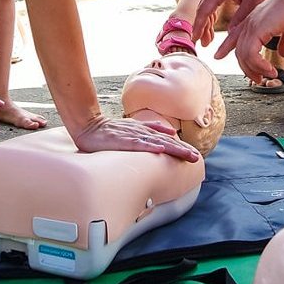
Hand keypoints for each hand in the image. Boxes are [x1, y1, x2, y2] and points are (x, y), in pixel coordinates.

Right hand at [73, 114, 200, 162]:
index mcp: (144, 130)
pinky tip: (160, 149)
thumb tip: (170, 132)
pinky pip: (137, 143)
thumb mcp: (133, 127)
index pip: (167, 140)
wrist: (88, 125)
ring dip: (172, 149)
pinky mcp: (121, 140)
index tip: (194, 155)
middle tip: (195, 158)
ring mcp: (131, 135)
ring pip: (156, 142)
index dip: (181, 147)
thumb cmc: (110, 129)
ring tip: (185, 155)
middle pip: (165, 142)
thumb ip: (151, 127)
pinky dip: (149, 146)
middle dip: (182, 150)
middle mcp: (140, 132)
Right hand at [192, 0, 283, 46]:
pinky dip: (210, 12)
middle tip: (198, 42)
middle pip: (201, 8)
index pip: (204, 11)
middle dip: (199, 26)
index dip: (199, 27)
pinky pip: (210, 0)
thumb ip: (241, 20)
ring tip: (205, 37)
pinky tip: (211, 24)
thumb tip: (230, 37)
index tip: (194, 39)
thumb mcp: (253, 2)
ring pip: (205, 4)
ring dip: (204, 20)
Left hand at [216, 0, 283, 84]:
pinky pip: (250, 55)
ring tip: (268, 76)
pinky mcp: (257, 30)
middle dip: (246, 68)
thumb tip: (283, 54)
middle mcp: (249, 23)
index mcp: (255, 20)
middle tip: (258, 80)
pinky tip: (271, 70)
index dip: (226, 47)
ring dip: (255, 70)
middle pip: (239, 51)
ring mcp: (251, 26)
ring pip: (243, 56)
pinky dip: (259, 66)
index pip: (235, 36)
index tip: (219, 56)